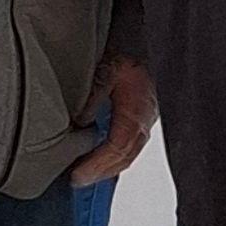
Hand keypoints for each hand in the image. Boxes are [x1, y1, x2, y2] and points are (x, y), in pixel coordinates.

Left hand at [68, 55, 155, 186]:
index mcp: (137, 111)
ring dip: (106, 168)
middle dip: (100, 172)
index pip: (117, 147)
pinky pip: (129, 145)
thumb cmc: (131, 55)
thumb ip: (95, 92)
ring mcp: (144, 122)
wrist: (148, 45)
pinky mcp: (141, 119)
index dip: (97, 164)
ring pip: (127, 154)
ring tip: (84, 175)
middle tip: (76, 181)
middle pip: (123, 157)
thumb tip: (81, 119)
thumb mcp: (109, 68)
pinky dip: (113, 157)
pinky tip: (100, 162)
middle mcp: (144, 121)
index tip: (78, 175)